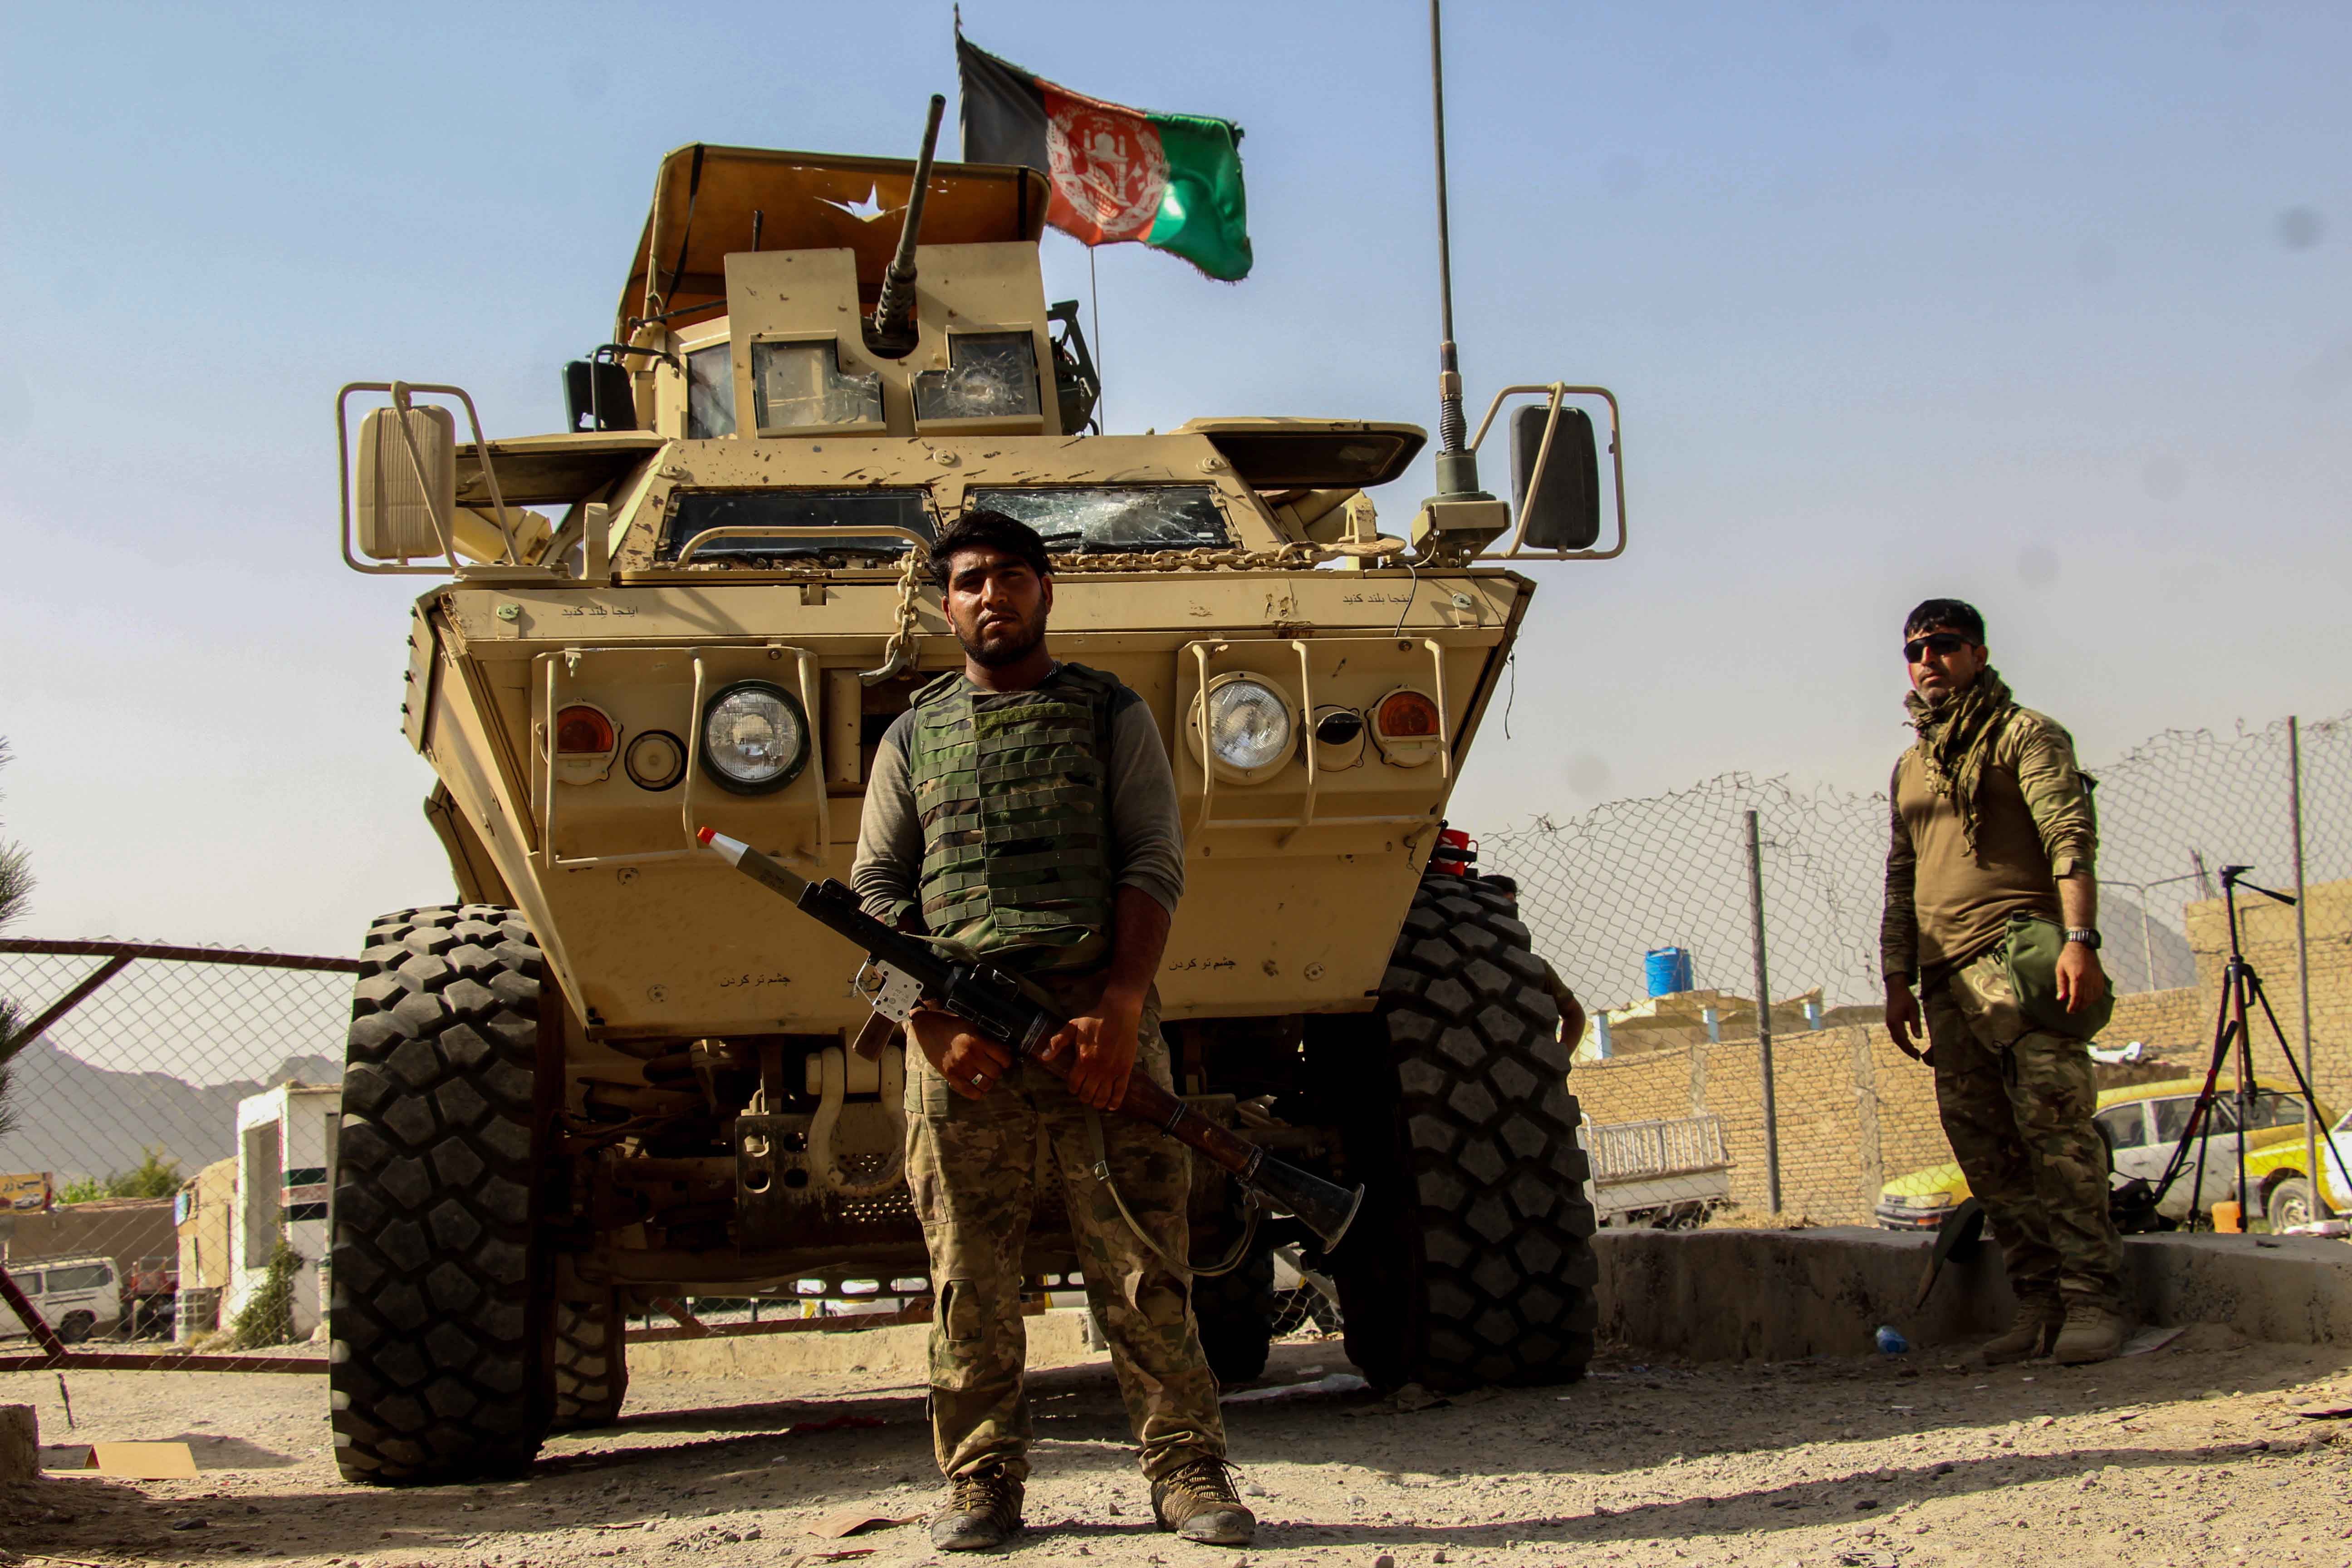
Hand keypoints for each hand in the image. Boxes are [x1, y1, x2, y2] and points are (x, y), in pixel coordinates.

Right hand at [907, 1006, 1013, 1099]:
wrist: (928, 1028)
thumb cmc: (952, 1025)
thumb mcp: (974, 1026)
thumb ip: (990, 1040)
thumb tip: (1007, 1051)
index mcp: (978, 1040)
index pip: (1004, 1058)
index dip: (1006, 1060)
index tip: (1003, 1059)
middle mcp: (970, 1055)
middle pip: (996, 1072)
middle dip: (997, 1070)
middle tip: (992, 1066)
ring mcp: (960, 1068)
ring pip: (986, 1084)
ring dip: (988, 1081)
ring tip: (985, 1075)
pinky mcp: (951, 1077)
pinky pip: (971, 1093)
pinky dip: (977, 1092)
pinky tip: (976, 1085)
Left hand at [1040, 983, 1142, 1109]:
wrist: (1119, 1012)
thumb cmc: (1094, 1018)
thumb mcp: (1072, 1026)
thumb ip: (1056, 1042)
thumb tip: (1043, 1058)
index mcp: (1083, 1059)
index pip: (1074, 1083)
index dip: (1072, 1088)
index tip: (1073, 1087)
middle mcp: (1097, 1069)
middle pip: (1088, 1093)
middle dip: (1084, 1097)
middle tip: (1084, 1095)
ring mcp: (1112, 1070)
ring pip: (1103, 1096)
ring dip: (1097, 1102)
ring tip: (1095, 1102)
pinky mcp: (1125, 1070)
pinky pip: (1120, 1091)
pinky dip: (1115, 1101)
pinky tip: (1111, 1106)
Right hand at [1884, 980, 1923, 1060]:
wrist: (1895, 989)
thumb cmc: (1906, 998)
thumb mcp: (1914, 1010)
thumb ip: (1915, 1023)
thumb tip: (1918, 1038)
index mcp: (1895, 1022)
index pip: (1903, 1039)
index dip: (1910, 1049)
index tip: (1918, 1055)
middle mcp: (1890, 1025)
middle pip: (1898, 1042)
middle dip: (1907, 1050)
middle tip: (1917, 1057)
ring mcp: (1889, 1024)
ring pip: (1896, 1039)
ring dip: (1904, 1047)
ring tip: (1913, 1053)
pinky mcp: (1890, 1022)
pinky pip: (1895, 1035)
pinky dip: (1901, 1041)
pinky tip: (1908, 1043)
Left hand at [2056, 942, 2107, 1013]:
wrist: (2082, 945)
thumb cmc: (2068, 956)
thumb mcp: (2060, 969)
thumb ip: (2061, 985)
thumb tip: (2060, 998)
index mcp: (2077, 976)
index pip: (2076, 996)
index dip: (2073, 1005)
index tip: (2069, 1010)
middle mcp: (2088, 978)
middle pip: (2086, 998)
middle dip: (2079, 1007)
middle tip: (2073, 1011)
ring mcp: (2096, 977)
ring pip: (2094, 996)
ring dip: (2087, 1004)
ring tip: (2080, 1006)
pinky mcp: (2100, 976)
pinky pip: (2100, 991)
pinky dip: (2095, 998)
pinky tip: (2089, 1000)